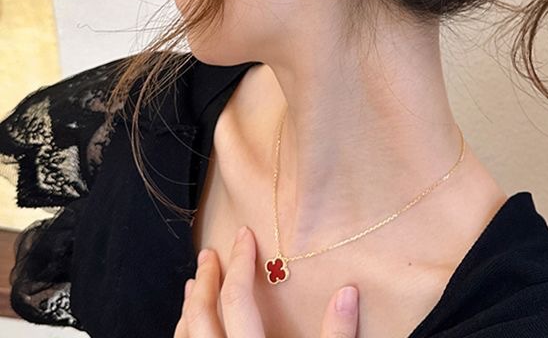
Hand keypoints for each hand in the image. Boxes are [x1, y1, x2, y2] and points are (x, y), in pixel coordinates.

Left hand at [173, 226, 359, 336]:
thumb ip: (335, 335)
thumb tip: (348, 291)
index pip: (237, 298)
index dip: (240, 262)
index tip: (244, 235)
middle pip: (201, 315)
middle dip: (205, 279)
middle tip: (209, 254)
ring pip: (186, 336)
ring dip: (188, 306)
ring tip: (192, 284)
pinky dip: (184, 332)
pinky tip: (189, 324)